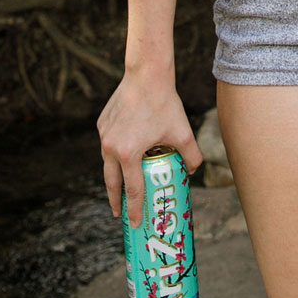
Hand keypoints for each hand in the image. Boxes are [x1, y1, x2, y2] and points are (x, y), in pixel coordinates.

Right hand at [97, 68, 202, 226]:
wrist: (147, 74)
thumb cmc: (165, 104)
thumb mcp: (183, 132)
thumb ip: (191, 155)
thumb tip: (194, 171)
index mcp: (129, 154)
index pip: (131, 190)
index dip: (133, 208)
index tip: (133, 222)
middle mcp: (111, 147)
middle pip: (111, 182)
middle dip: (115, 200)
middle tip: (119, 213)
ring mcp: (104, 134)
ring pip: (107, 162)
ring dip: (113, 176)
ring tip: (120, 186)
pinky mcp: (102, 123)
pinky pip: (107, 144)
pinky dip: (113, 153)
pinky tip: (122, 155)